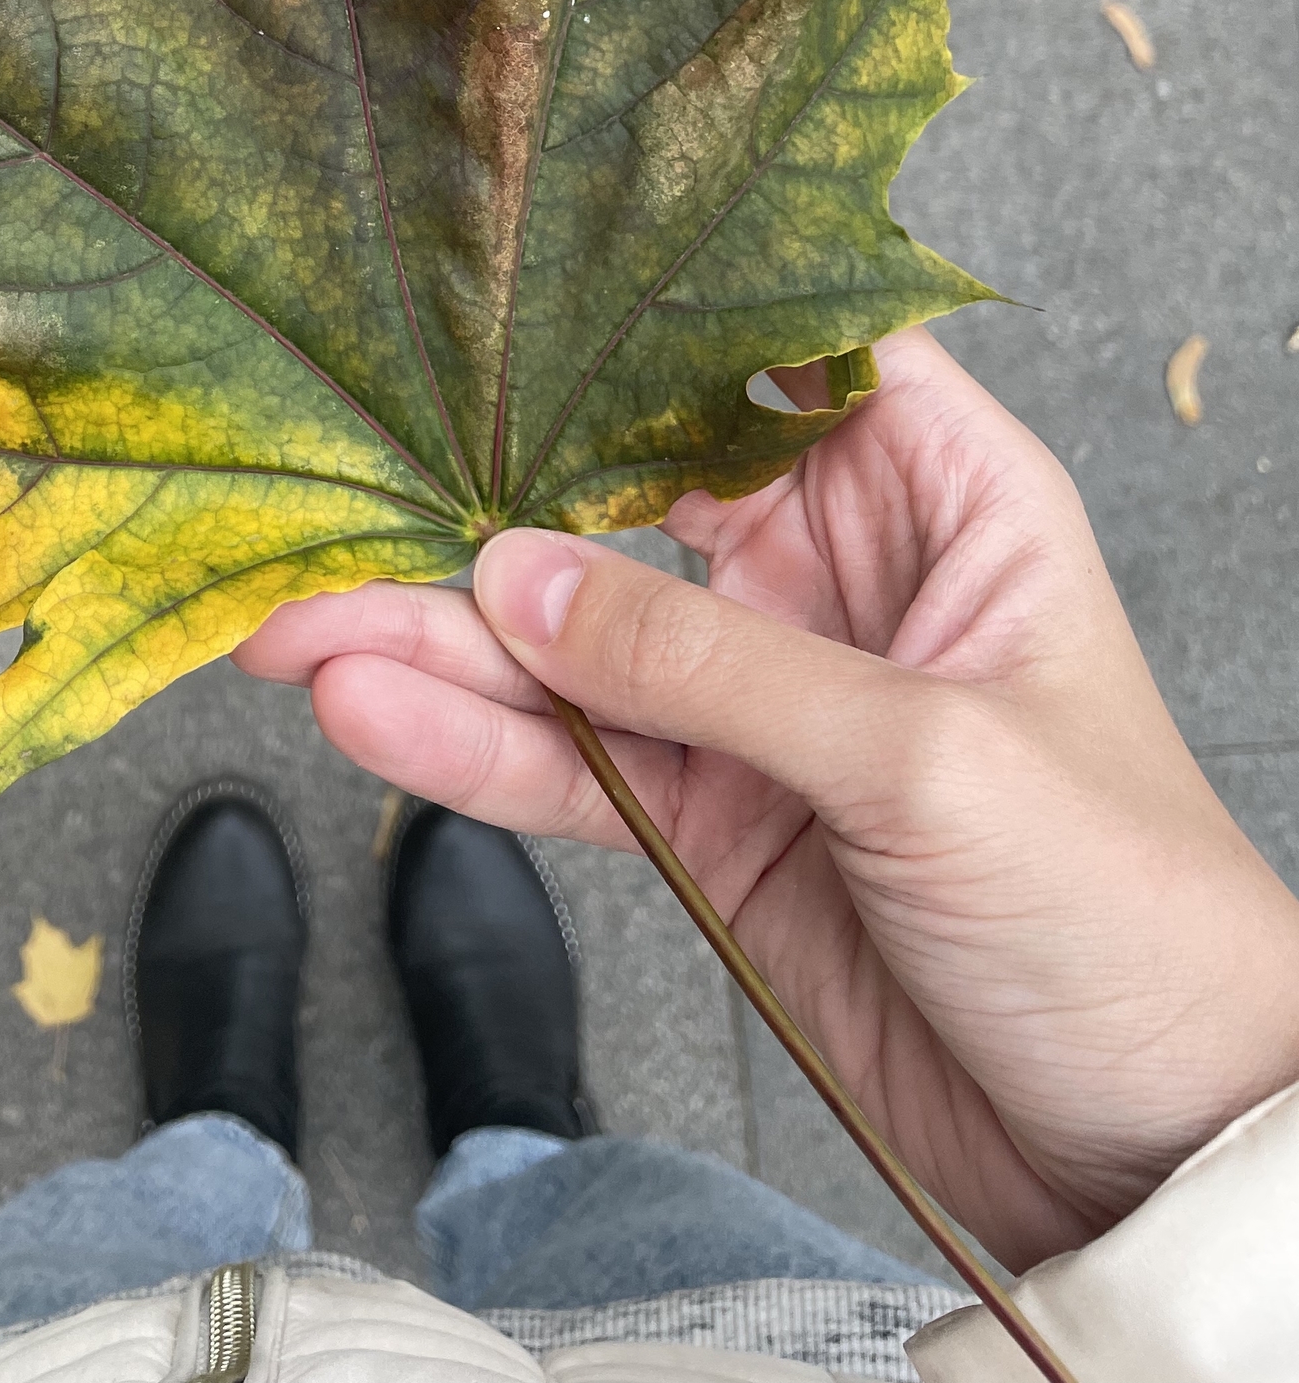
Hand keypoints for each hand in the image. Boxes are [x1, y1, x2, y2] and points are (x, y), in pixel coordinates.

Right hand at [235, 328, 1298, 1269]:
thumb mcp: (923, 754)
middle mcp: (840, 577)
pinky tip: (368, 712)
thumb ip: (708, 666)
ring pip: (572, 646)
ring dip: (433, 641)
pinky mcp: (715, 824)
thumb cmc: (1125, 909)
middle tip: (334, 500)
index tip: (504, 298)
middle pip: (631, 503)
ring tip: (294, 625)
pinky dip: (468, 748)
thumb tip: (517, 579)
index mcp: (942, 495)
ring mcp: (765, 705)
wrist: (1151, 1146)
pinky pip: (572, 768)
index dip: (648, 319)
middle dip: (482, 502)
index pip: (779, 356)